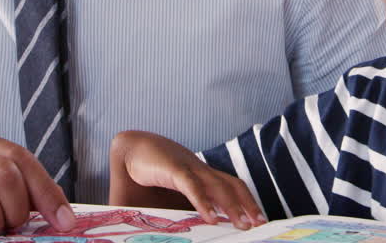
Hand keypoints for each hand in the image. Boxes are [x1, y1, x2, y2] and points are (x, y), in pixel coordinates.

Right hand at [109, 130, 265, 229]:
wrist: (125, 151)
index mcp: (201, 178)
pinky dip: (203, 201)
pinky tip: (211, 218)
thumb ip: (174, 218)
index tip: (258, 220)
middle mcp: (200, 172)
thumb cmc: (144, 179)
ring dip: (233, 205)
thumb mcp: (164, 203)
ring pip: (218, 186)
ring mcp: (189, 168)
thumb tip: (177, 237)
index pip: (230, 187)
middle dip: (248, 205)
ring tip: (244, 224)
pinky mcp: (173, 168)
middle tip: (260, 224)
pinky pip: (192, 186)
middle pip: (232, 186)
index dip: (246, 201)